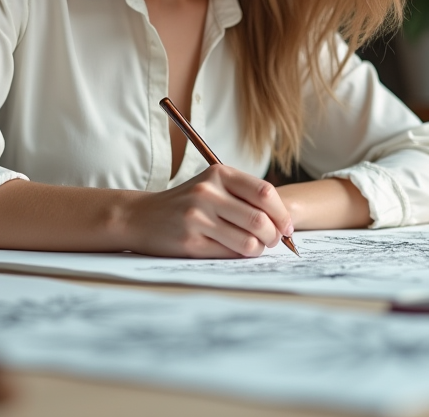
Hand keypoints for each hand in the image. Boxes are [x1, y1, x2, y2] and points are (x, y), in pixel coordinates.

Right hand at [122, 166, 293, 257]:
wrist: (141, 216)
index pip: (265, 193)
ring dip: (258, 249)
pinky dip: (239, 255)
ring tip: (254, 246)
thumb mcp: (212, 185)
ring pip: (249, 241)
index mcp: (219, 174)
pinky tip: (233, 250)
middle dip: (274, 236)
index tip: (287, 227)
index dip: (282, 213)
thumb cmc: (186, 202)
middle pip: (260, 219)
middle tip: (273, 241)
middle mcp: (208, 193)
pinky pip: (229, 253)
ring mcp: (198, 218)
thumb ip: (244, 195)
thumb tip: (283, 220)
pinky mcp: (190, 242)